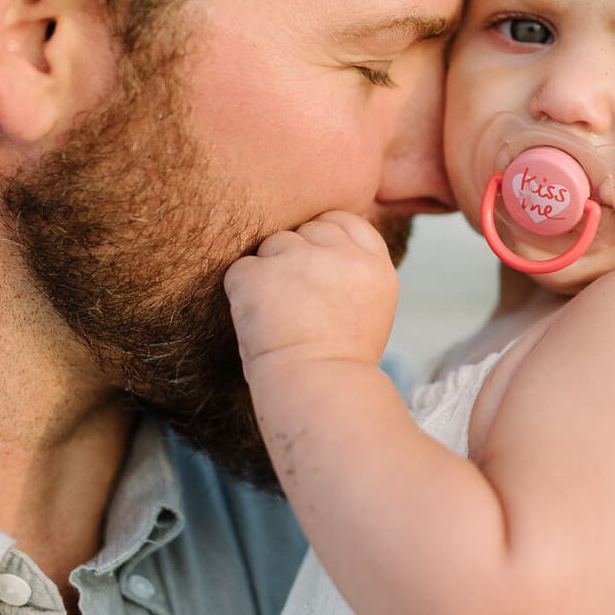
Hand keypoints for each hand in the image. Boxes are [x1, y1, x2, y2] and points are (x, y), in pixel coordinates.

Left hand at [224, 210, 399, 374]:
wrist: (315, 394)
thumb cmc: (338, 363)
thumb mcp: (370, 308)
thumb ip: (353, 270)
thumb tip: (321, 242)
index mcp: (374, 266)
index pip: (344, 220)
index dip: (324, 238)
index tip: (316, 266)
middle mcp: (342, 256)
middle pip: (306, 229)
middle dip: (295, 256)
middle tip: (296, 302)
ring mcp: (300, 261)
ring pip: (272, 245)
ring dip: (269, 274)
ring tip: (280, 317)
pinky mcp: (261, 275)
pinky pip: (240, 270)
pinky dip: (242, 293)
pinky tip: (259, 323)